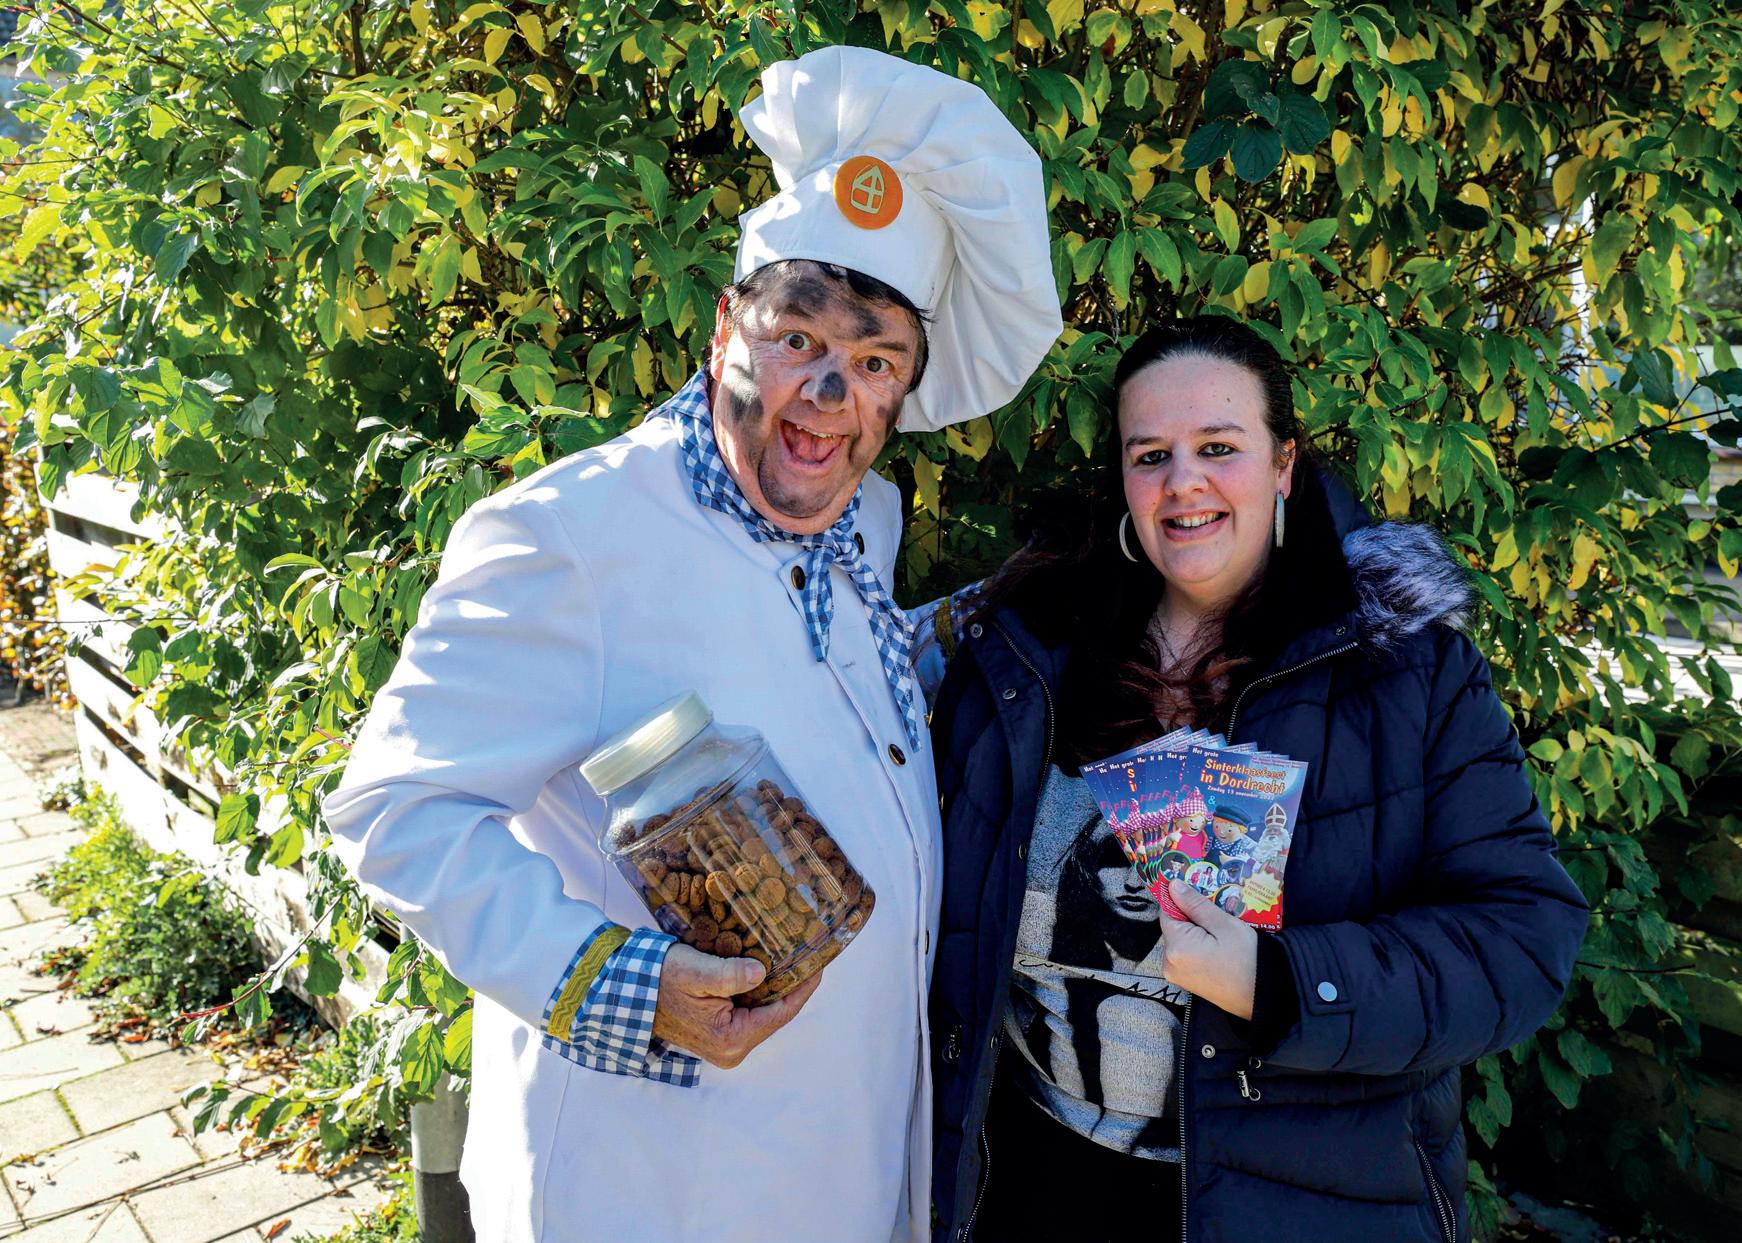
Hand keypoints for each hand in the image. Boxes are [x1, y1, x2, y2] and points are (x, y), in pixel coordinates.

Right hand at [652, 945, 823, 1068]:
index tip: (820, 961)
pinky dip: (759, 991)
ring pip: (764, 1011)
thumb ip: (729, 975)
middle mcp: (732, 1049)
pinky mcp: (718, 1035)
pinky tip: (766, 967)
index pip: (782, 1012)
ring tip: (792, 955)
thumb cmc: (658, 979)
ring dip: (775, 985)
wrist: (626, 989)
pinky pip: (749, 1012)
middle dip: (791, 983)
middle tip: (808, 951)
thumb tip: (761, 972)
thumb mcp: (694, 972)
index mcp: (731, 1040)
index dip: (804, 986)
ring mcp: (725, 1045)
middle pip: (776, 1013)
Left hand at [1158, 879, 1257, 1019]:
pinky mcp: (1188, 983)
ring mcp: (1178, 976)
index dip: (1183, 901)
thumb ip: (1195, 904)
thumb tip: (1172, 886)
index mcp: (1175, 947)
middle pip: (1174, 927)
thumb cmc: (1247, 957)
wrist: (1265, 995)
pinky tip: (1220, 947)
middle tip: (1219, 916)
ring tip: (1223, 933)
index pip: (1167, 912)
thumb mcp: (1223, 924)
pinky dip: (1200, 947)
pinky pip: (1188, 955)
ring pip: (1182, 941)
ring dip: (1198, 932)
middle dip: (1193, 918)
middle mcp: (1169, 963)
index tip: (1202, 896)